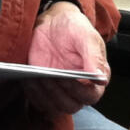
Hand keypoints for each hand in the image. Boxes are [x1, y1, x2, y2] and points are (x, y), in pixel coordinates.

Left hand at [24, 0, 109, 114]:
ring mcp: (60, 90)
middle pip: (71, 106)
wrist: (53, 22)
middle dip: (59, 94)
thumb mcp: (86, 37)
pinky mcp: (44, 89)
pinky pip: (38, 101)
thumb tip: (101, 80)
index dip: (79, 92)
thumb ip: (94, 57)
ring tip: (36, 78)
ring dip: (45, 95)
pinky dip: (33, 93)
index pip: (90, 96)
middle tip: (49, 78)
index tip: (67, 79)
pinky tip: (28, 79)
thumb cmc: (74, 28)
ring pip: (54, 107)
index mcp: (94, 78)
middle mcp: (78, 89)